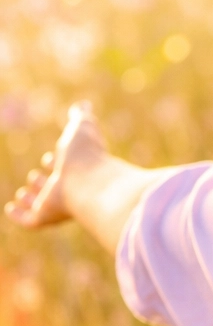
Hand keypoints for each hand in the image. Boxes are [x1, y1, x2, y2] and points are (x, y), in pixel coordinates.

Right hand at [4, 100, 107, 229]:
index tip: (52, 156)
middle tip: (37, 175)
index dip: (59, 160)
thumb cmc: (88, 155)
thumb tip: (83, 105)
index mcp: (80, 168)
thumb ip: (81, 116)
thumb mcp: (82, 128)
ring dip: (33, 197)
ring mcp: (58, 204)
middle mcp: (70, 187)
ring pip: (42, 203)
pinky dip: (19, 215)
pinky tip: (10, 208)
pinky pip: (30, 220)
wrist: (89, 181)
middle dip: (45, 180)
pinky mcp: (46, 216)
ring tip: (24, 191)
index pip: (67, 165)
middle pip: (55, 186)